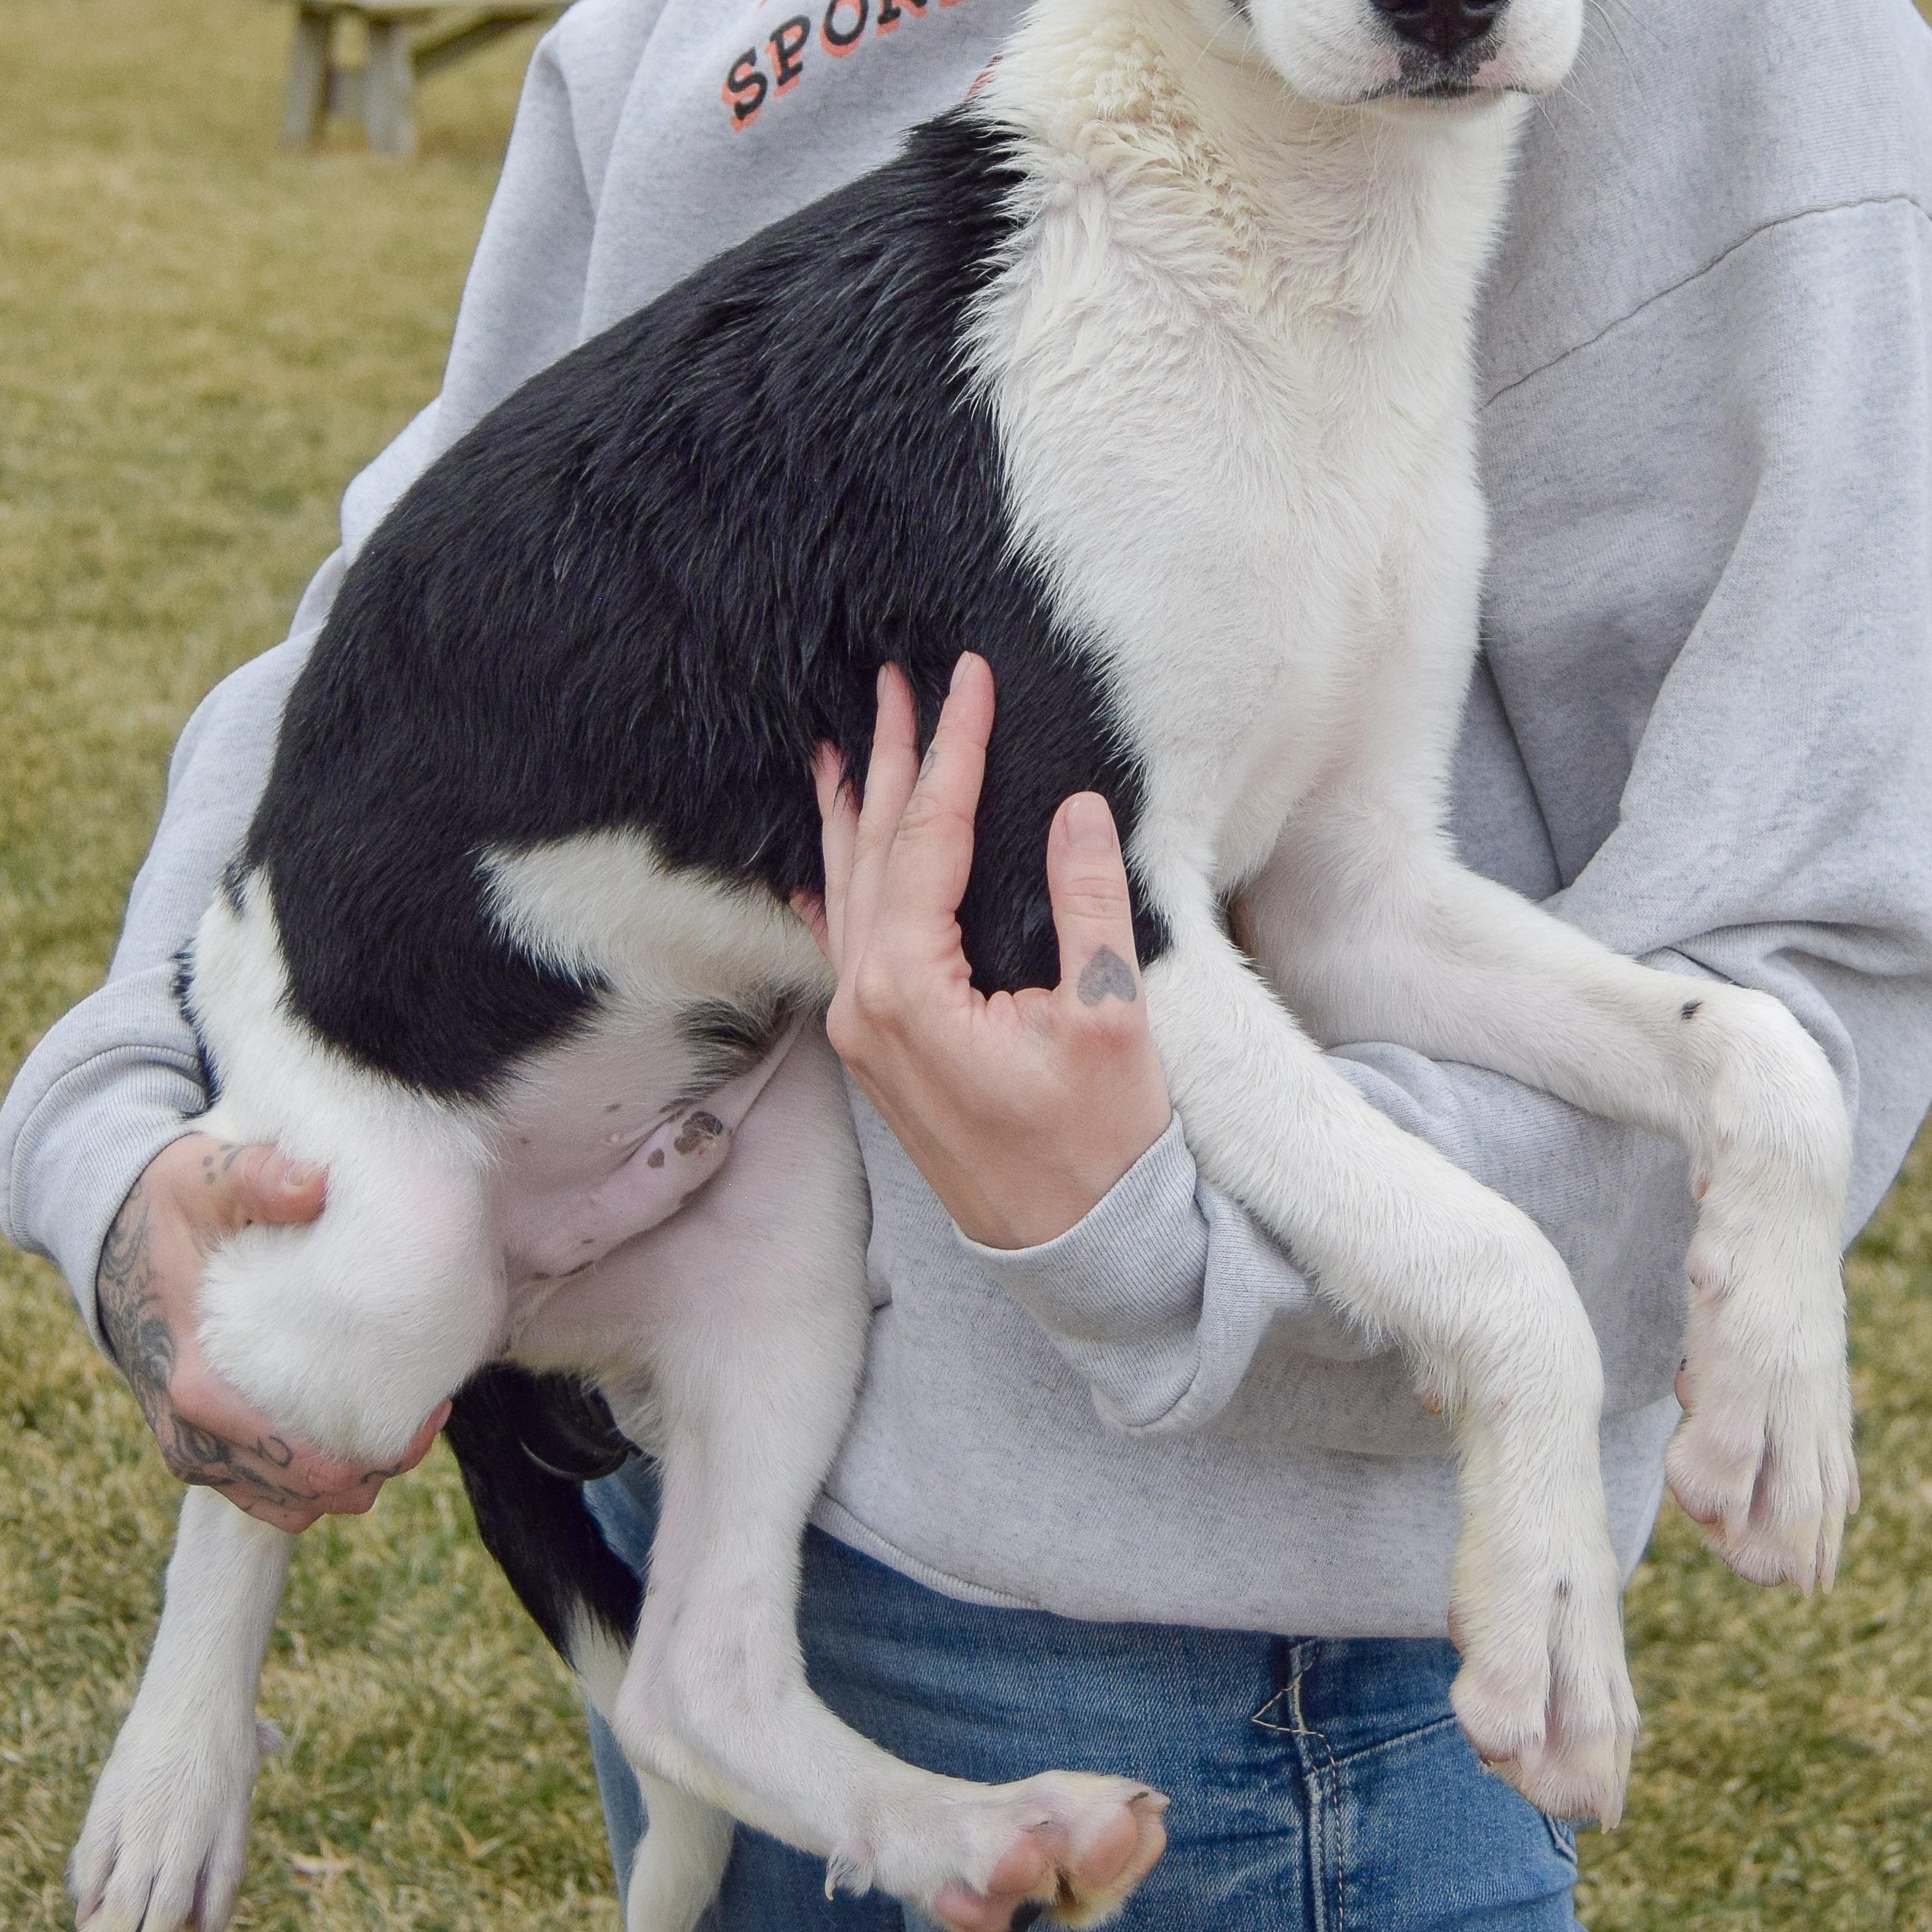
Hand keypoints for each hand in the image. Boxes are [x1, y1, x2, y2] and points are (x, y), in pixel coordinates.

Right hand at [96, 1134, 446, 1532]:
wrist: (109, 1233)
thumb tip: (316, 1186)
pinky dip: (313, 1478)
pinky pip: (268, 1493)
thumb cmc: (170, 1206)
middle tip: (431, 1411)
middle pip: (307, 1493)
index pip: (297, 1459)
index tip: (432, 1406)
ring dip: (349, 1478)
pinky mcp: (200, 1447)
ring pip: (291, 1504)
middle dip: (376, 1464)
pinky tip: (356, 1424)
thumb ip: (261, 1178)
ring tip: (406, 1421)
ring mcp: (194, 1451)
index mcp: (197, 1387)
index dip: (377, 1447)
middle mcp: (192, 1438)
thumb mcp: (210, 1176)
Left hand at [805, 653, 1171, 1252]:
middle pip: (874, 853)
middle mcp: (865, 1006)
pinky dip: (839, 888)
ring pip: (849, 892)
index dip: (950, 753)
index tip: (966, 681)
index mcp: (908, 990)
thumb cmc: (1101, 1145)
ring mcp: (864, 1033)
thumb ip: (1087, 904)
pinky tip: (823, 861)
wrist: (1083, 1249)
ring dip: (852, 814)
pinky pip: (845, 945)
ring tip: (843, 744)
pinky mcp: (880, 1052)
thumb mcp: (1108, 1018)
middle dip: (887, 761)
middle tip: (893, 682)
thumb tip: (1076, 808)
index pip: (928, 839)